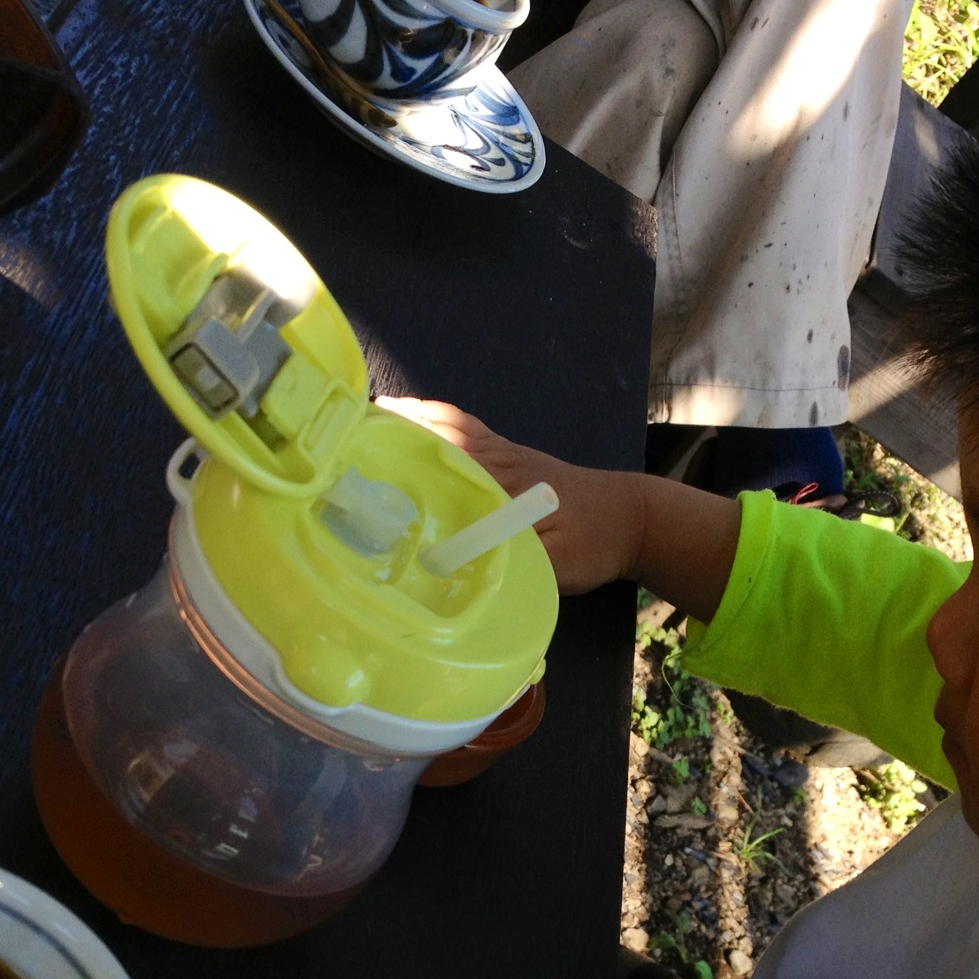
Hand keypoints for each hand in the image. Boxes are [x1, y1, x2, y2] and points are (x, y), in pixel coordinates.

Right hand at [375, 397, 645, 595]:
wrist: (635, 519)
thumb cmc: (594, 541)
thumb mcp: (553, 560)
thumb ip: (510, 556)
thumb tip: (455, 558)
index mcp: (499, 477)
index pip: (440, 451)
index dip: (399, 447)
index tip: (356, 448)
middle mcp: (496, 456)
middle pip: (436, 431)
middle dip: (391, 428)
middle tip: (343, 434)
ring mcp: (504, 453)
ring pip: (449, 425)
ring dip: (409, 419)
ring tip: (367, 421)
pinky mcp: (513, 458)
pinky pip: (465, 430)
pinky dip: (437, 421)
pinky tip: (421, 427)